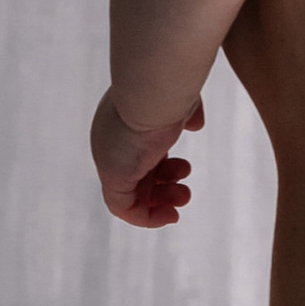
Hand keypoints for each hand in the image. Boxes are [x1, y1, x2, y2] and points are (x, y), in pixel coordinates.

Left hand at [93, 87, 205, 228]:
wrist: (154, 88)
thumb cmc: (168, 90)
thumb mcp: (181, 103)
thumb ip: (186, 114)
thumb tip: (195, 124)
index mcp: (124, 125)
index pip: (139, 155)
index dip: (162, 168)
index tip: (184, 170)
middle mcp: (111, 143)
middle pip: (135, 177)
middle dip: (164, 188)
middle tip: (185, 190)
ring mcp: (109, 159)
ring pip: (130, 195)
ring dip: (160, 203)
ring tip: (182, 197)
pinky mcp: (112, 176)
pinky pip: (123, 208)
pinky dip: (146, 217)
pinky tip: (169, 216)